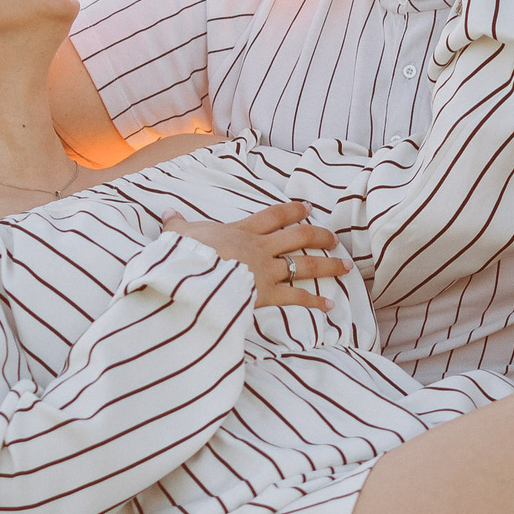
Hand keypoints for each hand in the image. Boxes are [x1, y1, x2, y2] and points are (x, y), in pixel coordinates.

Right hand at [162, 200, 349, 311]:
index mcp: (241, 232)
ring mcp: (266, 271)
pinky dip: (314, 302)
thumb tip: (167, 213)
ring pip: (305, 265)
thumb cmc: (186, 255)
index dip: (292, 211)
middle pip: (298, 237)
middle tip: (334, 237)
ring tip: (346, 266)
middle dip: (320, 235)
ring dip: (328, 265)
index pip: (273, 217)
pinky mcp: (267, 294)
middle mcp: (260, 248)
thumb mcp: (178, 235)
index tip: (307, 207)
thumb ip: (177, 225)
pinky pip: (296, 298)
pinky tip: (330, 306)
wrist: (192, 276)